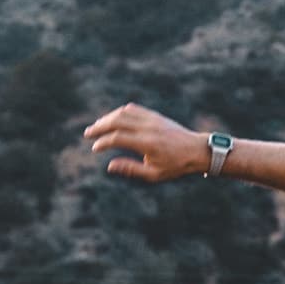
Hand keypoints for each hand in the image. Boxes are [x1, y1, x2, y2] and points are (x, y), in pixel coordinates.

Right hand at [83, 104, 208, 181]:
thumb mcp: (154, 174)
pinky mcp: (155, 115)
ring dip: (107, 118)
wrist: (197, 150)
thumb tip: (110, 165)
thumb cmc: (176, 165)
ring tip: (97, 126)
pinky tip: (112, 119)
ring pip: (124, 112)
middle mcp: (148, 128)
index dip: (103, 142)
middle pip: (117, 121)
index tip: (95, 148)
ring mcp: (152, 119)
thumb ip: (131, 169)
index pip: (118, 138)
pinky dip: (120, 112)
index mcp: (147, 143)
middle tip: (87, 133)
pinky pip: (134, 109)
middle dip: (100, 127)